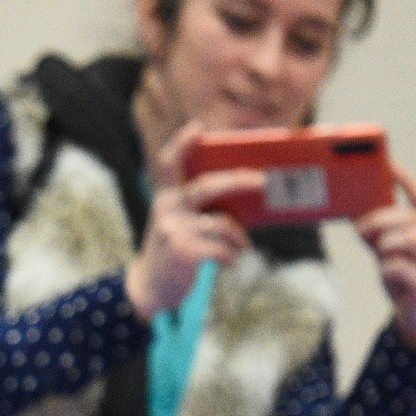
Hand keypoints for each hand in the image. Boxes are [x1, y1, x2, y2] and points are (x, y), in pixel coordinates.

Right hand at [126, 122, 257, 320]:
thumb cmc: (175, 250)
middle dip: (241, 180)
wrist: (151, 288)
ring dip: (239, 237)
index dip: (182, 143)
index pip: (169, 163)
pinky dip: (232, 257)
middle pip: (210, 186)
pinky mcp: (184, 254)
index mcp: (165, 197)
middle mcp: (168, 210)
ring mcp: (175, 231)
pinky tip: (229, 262)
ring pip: (223, 224)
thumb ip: (202, 208)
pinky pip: (223, 249)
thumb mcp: (180, 223)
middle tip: (264, 181)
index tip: (198, 127)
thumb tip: (246, 198)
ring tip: (243, 246)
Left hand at [353, 162, 415, 351]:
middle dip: (382, 219)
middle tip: (361, 228)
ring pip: (409, 239)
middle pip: (411, 218)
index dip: (407, 181)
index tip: (390, 166)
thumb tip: (358, 221)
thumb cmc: (404, 281)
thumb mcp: (390, 254)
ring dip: (385, 243)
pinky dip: (387, 269)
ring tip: (377, 252)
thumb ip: (378, 237)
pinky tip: (386, 275)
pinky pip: (401, 267)